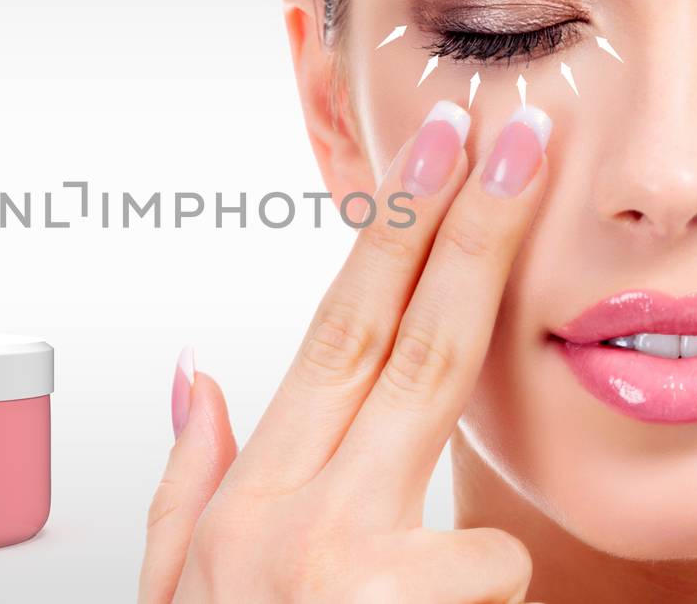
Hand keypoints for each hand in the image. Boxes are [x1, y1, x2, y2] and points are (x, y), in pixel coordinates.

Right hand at [138, 102, 552, 602]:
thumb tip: (199, 372)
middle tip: (522, 138)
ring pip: (475, 513)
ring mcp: (360, 579)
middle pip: (418, 348)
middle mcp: (301, 523)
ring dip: (456, 564)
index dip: (395, 232)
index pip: (339, 331)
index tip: (440, 151)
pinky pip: (488, 589)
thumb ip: (188, 476)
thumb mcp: (173, 587)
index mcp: (253, 499)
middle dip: (475, 231)